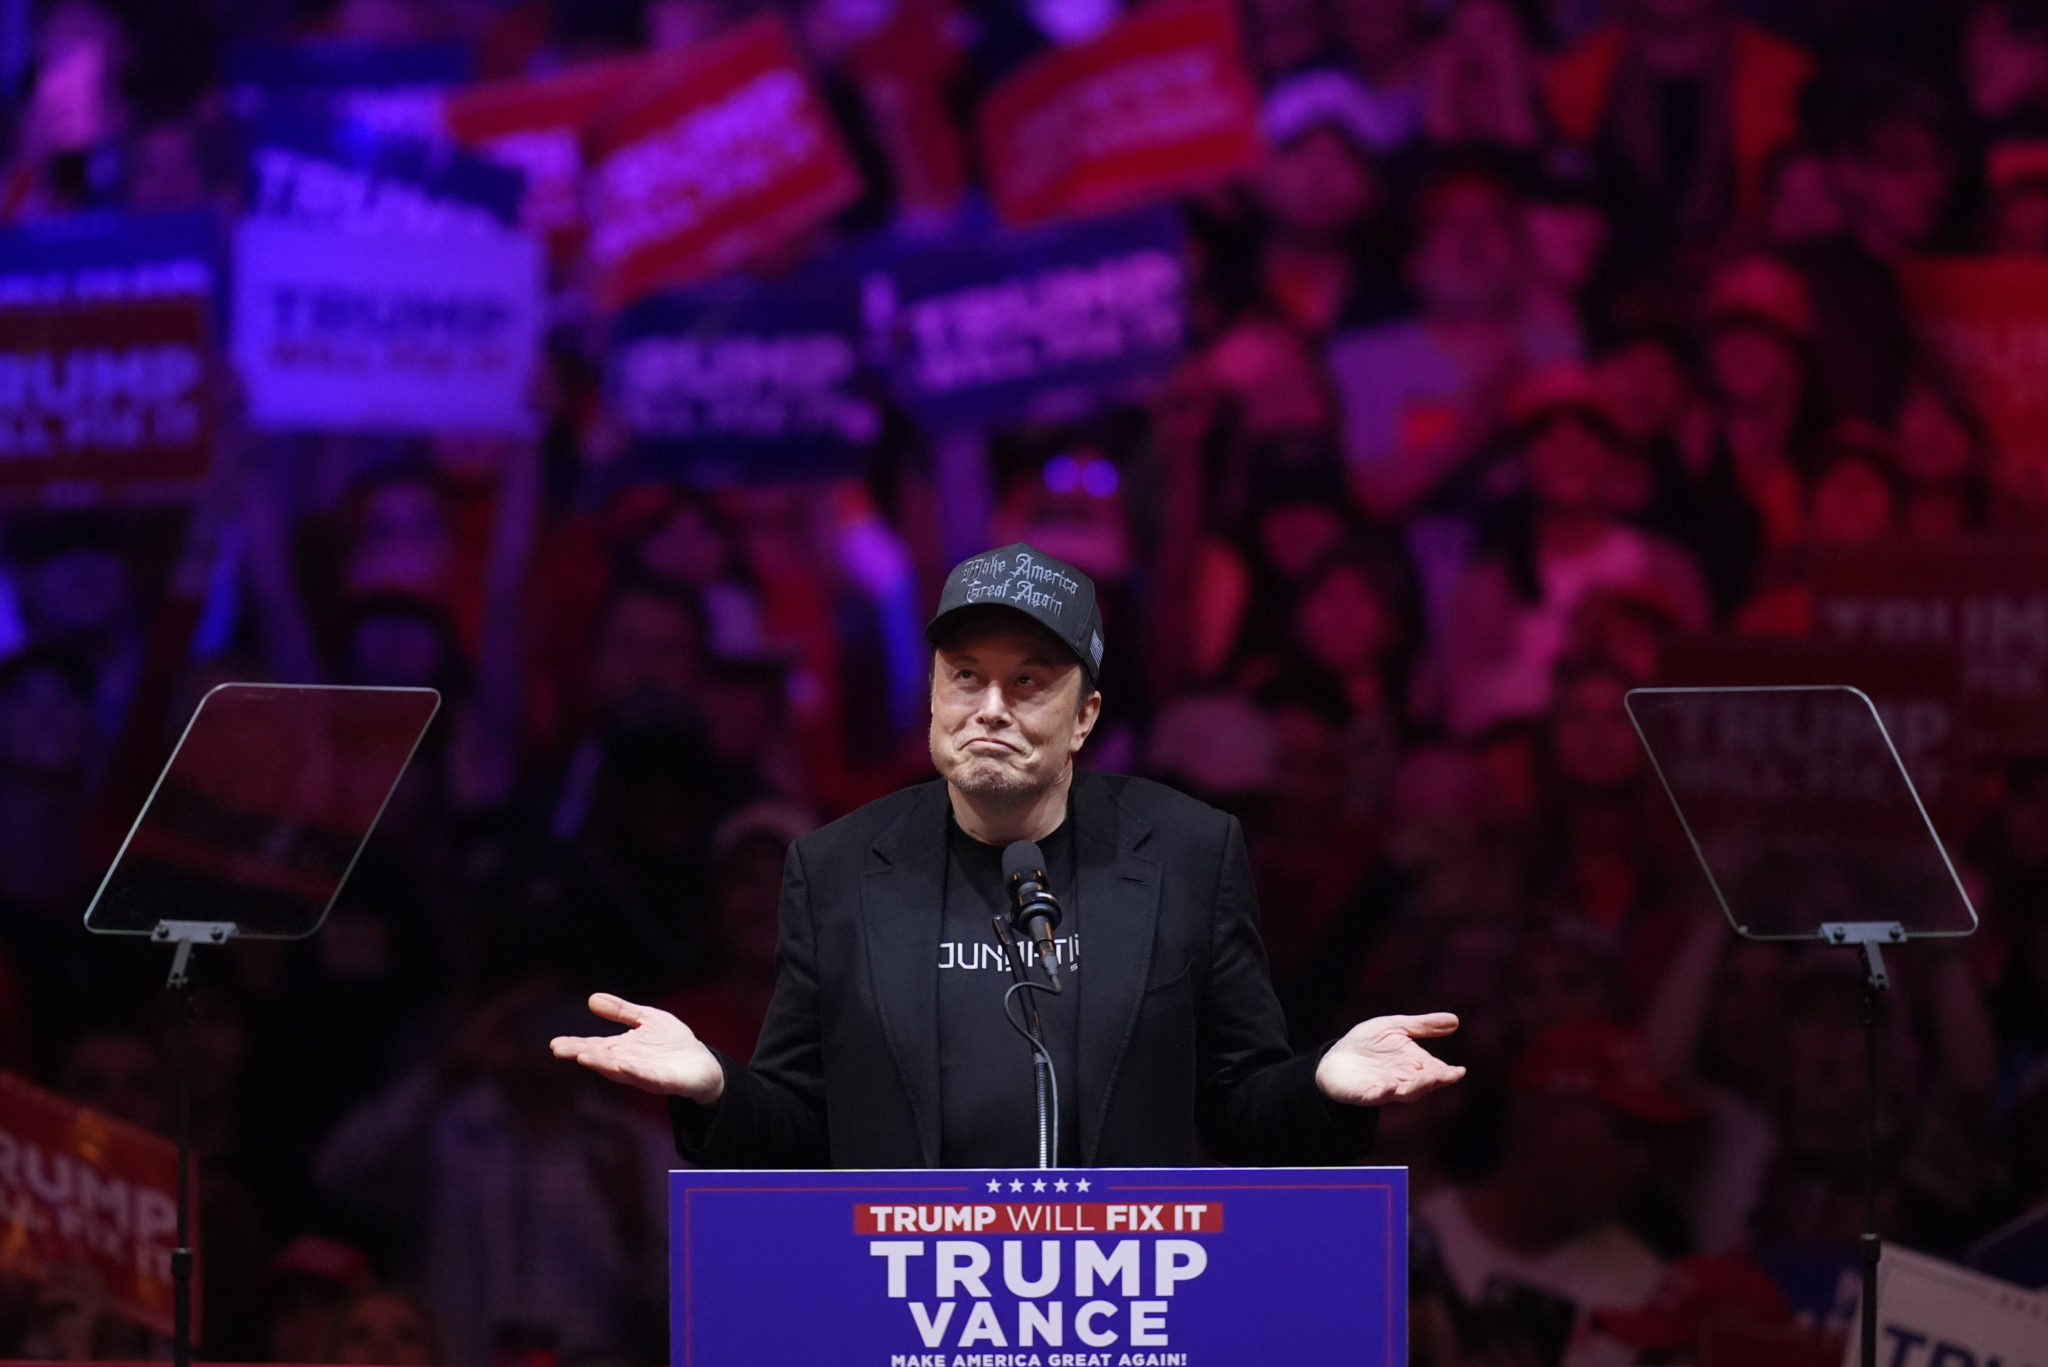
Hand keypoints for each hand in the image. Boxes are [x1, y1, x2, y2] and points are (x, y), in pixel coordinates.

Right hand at [550, 993, 725, 1103]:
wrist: (702, 1064)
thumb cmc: (672, 1043)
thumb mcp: (646, 1019)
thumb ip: (621, 1011)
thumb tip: (592, 998)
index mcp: (622, 1049)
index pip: (594, 1046)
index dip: (575, 1045)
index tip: (555, 1044)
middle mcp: (628, 1063)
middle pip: (601, 1058)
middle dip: (582, 1054)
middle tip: (561, 1050)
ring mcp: (645, 1073)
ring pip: (620, 1069)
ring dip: (602, 1063)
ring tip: (583, 1057)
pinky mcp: (665, 1081)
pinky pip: (648, 1078)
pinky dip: (635, 1072)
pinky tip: (624, 1066)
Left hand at [1315, 1013, 1465, 1106]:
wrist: (1335, 1059)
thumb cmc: (1367, 1043)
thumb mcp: (1395, 1027)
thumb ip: (1422, 1026)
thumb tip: (1456, 1020)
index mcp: (1414, 1065)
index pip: (1436, 1071)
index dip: (1447, 1073)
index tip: (1459, 1071)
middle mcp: (1404, 1079)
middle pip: (1423, 1083)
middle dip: (1435, 1080)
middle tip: (1445, 1075)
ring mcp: (1384, 1088)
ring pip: (1405, 1092)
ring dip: (1416, 1087)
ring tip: (1427, 1078)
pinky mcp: (1364, 1093)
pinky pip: (1375, 1096)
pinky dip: (1383, 1093)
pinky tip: (1390, 1087)